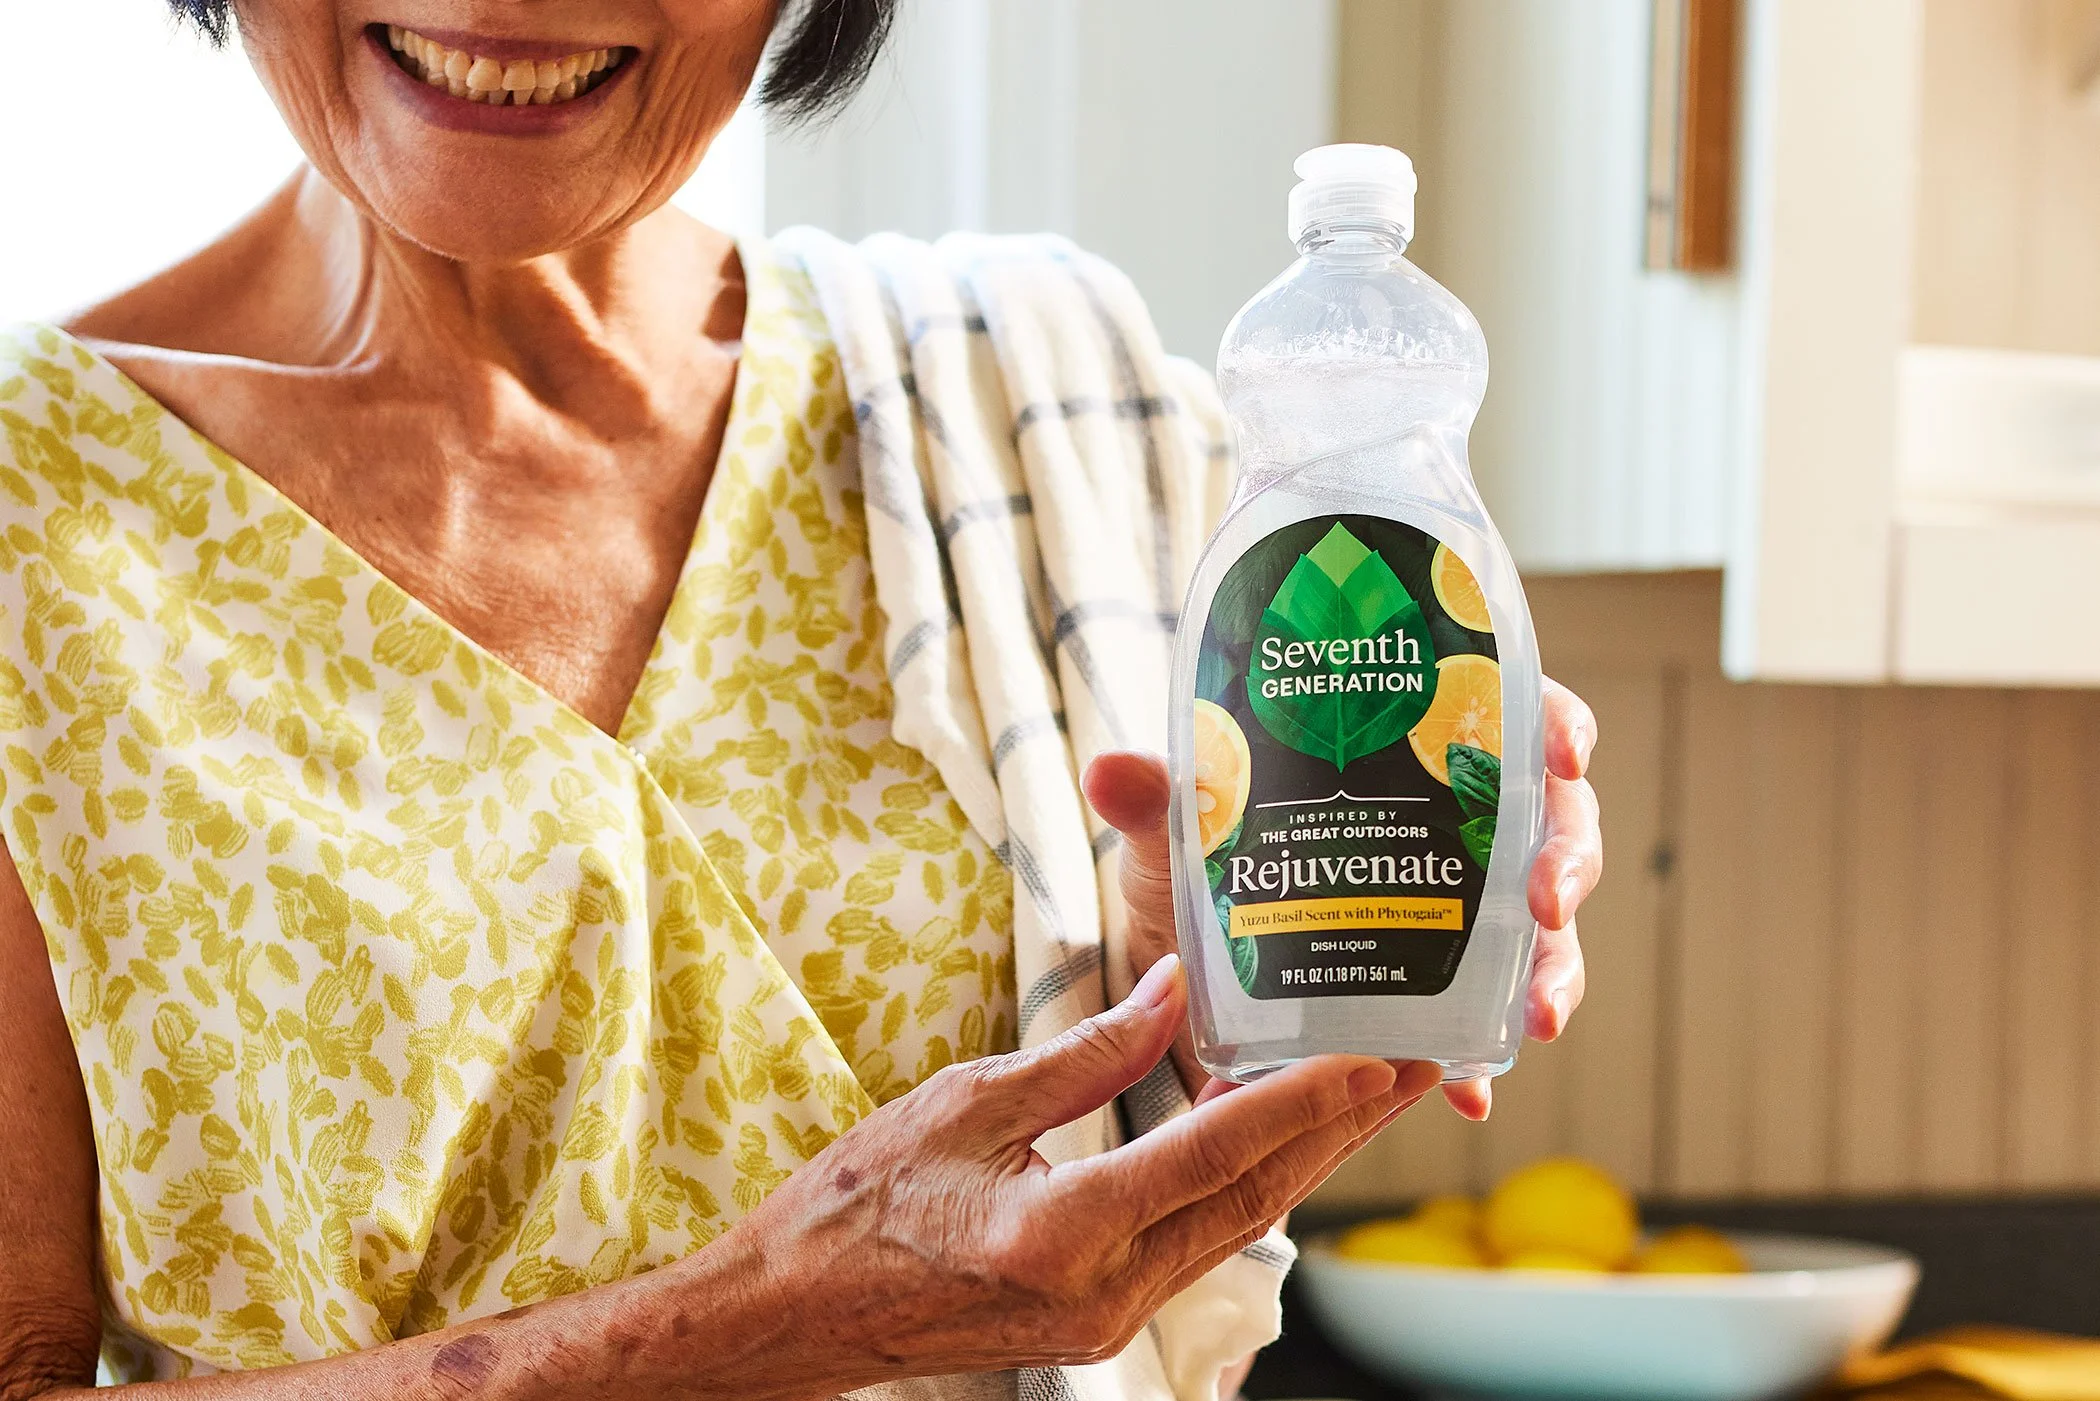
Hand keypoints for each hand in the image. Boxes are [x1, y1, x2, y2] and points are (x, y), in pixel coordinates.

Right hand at [726, 957, 1442, 1386]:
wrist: (796, 1315)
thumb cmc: (857, 1205)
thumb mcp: (965, 1103)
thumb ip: (1082, 1055)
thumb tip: (1171, 994)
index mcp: (1062, 1231)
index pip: (1216, 1154)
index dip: (1305, 1100)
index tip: (1378, 1052)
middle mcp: (1104, 1289)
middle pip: (1254, 1197)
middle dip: (1344, 1126)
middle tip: (1419, 1061)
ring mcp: (1107, 1314)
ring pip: (1237, 1223)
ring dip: (1310, 1155)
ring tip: (1374, 1091)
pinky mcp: (1101, 1314)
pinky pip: (1199, 1238)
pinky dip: (1249, 1181)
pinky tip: (1278, 1137)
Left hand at [1085, 675, 1602, 1119]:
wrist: (1178, 953)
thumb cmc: (1200, 855)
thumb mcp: (1181, 825)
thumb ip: (1162, 797)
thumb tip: (1112, 772)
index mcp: (1411, 749)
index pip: (1504, 712)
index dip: (1552, 725)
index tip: (1562, 753)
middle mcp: (1454, 825)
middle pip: (1551, 824)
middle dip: (1565, 863)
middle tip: (1543, 903)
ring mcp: (1459, 913)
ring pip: (1541, 931)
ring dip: (1553, 970)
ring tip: (1537, 1016)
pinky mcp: (1436, 994)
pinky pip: (1481, 1026)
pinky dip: (1481, 1062)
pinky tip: (1473, 1095)